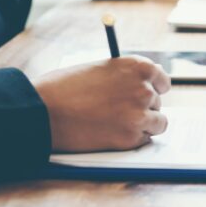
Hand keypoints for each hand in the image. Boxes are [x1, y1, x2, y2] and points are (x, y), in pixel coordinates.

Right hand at [33, 56, 171, 151]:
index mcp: (137, 67)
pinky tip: (113, 134)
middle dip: (142, 107)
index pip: (161, 80)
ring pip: (158, 122)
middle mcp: (144, 89)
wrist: (44, 110)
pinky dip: (133, 139)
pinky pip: (144, 140)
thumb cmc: (65, 87)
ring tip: (118, 124)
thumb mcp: (100, 69)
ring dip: (143, 124)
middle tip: (119, 112)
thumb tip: (146, 83)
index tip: (146, 94)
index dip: (153, 88)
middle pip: (157, 102)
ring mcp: (139, 114)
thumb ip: (125, 76)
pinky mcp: (131, 138)